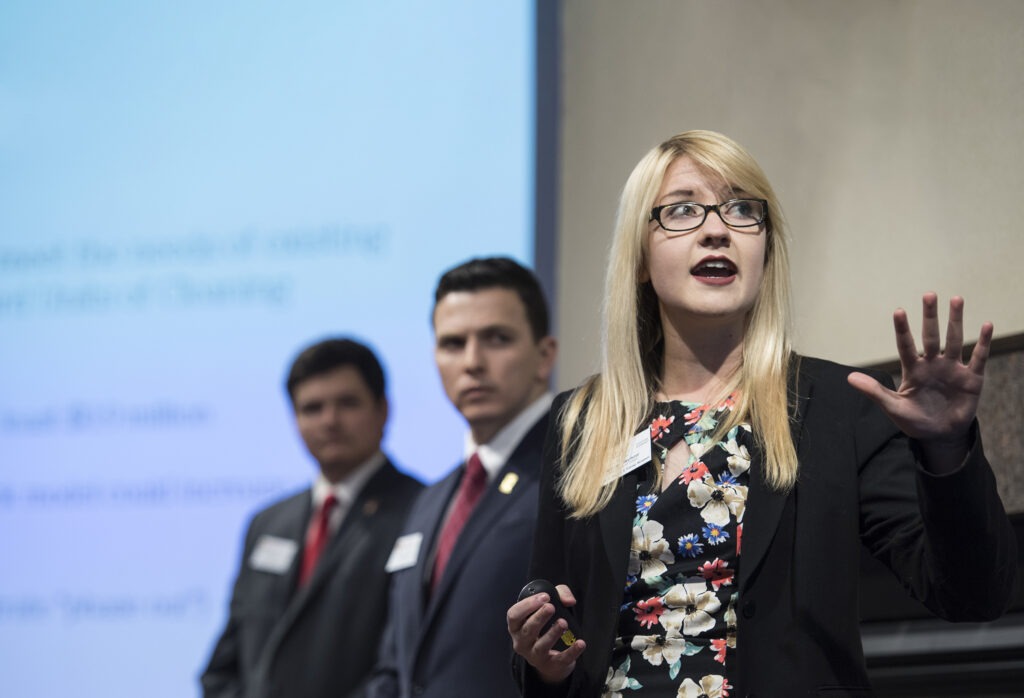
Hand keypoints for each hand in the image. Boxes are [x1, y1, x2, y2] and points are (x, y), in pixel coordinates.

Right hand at [507, 584, 585, 684]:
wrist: (550, 658)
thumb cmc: (545, 625)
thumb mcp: (549, 605)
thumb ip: (559, 595)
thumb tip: (569, 600)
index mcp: (516, 626)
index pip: (514, 615)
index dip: (527, 605)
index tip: (545, 596)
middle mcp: (521, 642)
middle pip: (527, 630)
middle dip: (538, 617)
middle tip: (550, 607)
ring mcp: (534, 656)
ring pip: (541, 646)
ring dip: (552, 633)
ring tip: (563, 623)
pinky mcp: (551, 665)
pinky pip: (561, 659)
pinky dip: (571, 652)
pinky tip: (581, 643)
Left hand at [847, 293, 991, 466]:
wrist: (940, 436)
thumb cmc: (914, 420)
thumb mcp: (893, 407)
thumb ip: (874, 391)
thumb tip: (849, 377)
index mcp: (913, 369)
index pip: (906, 345)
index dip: (902, 329)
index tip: (898, 311)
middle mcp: (932, 364)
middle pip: (931, 336)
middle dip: (930, 316)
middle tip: (929, 294)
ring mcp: (952, 369)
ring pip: (954, 340)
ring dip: (955, 320)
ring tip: (956, 299)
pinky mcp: (972, 378)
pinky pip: (978, 357)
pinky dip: (983, 342)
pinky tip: (986, 325)